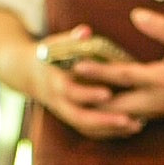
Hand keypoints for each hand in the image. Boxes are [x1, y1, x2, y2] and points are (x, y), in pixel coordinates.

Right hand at [33, 25, 145, 139]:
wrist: (27, 73)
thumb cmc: (46, 55)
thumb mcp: (54, 44)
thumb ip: (71, 39)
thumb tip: (85, 32)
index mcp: (55, 84)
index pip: (71, 93)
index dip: (88, 95)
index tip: (108, 93)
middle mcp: (59, 103)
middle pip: (80, 119)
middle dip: (104, 121)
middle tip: (128, 120)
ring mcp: (65, 113)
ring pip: (87, 129)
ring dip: (111, 130)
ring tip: (136, 125)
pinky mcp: (72, 118)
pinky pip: (90, 131)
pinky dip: (109, 132)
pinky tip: (130, 128)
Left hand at [73, 8, 163, 118]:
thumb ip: (162, 28)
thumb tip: (135, 14)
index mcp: (161, 80)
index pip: (122, 75)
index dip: (98, 70)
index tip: (76, 65)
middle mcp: (154, 101)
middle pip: (113, 105)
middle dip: (88, 100)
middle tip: (66, 93)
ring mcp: (156, 111)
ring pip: (119, 116)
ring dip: (98, 111)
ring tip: (76, 103)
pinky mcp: (159, 115)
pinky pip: (130, 119)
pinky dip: (113, 117)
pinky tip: (100, 113)